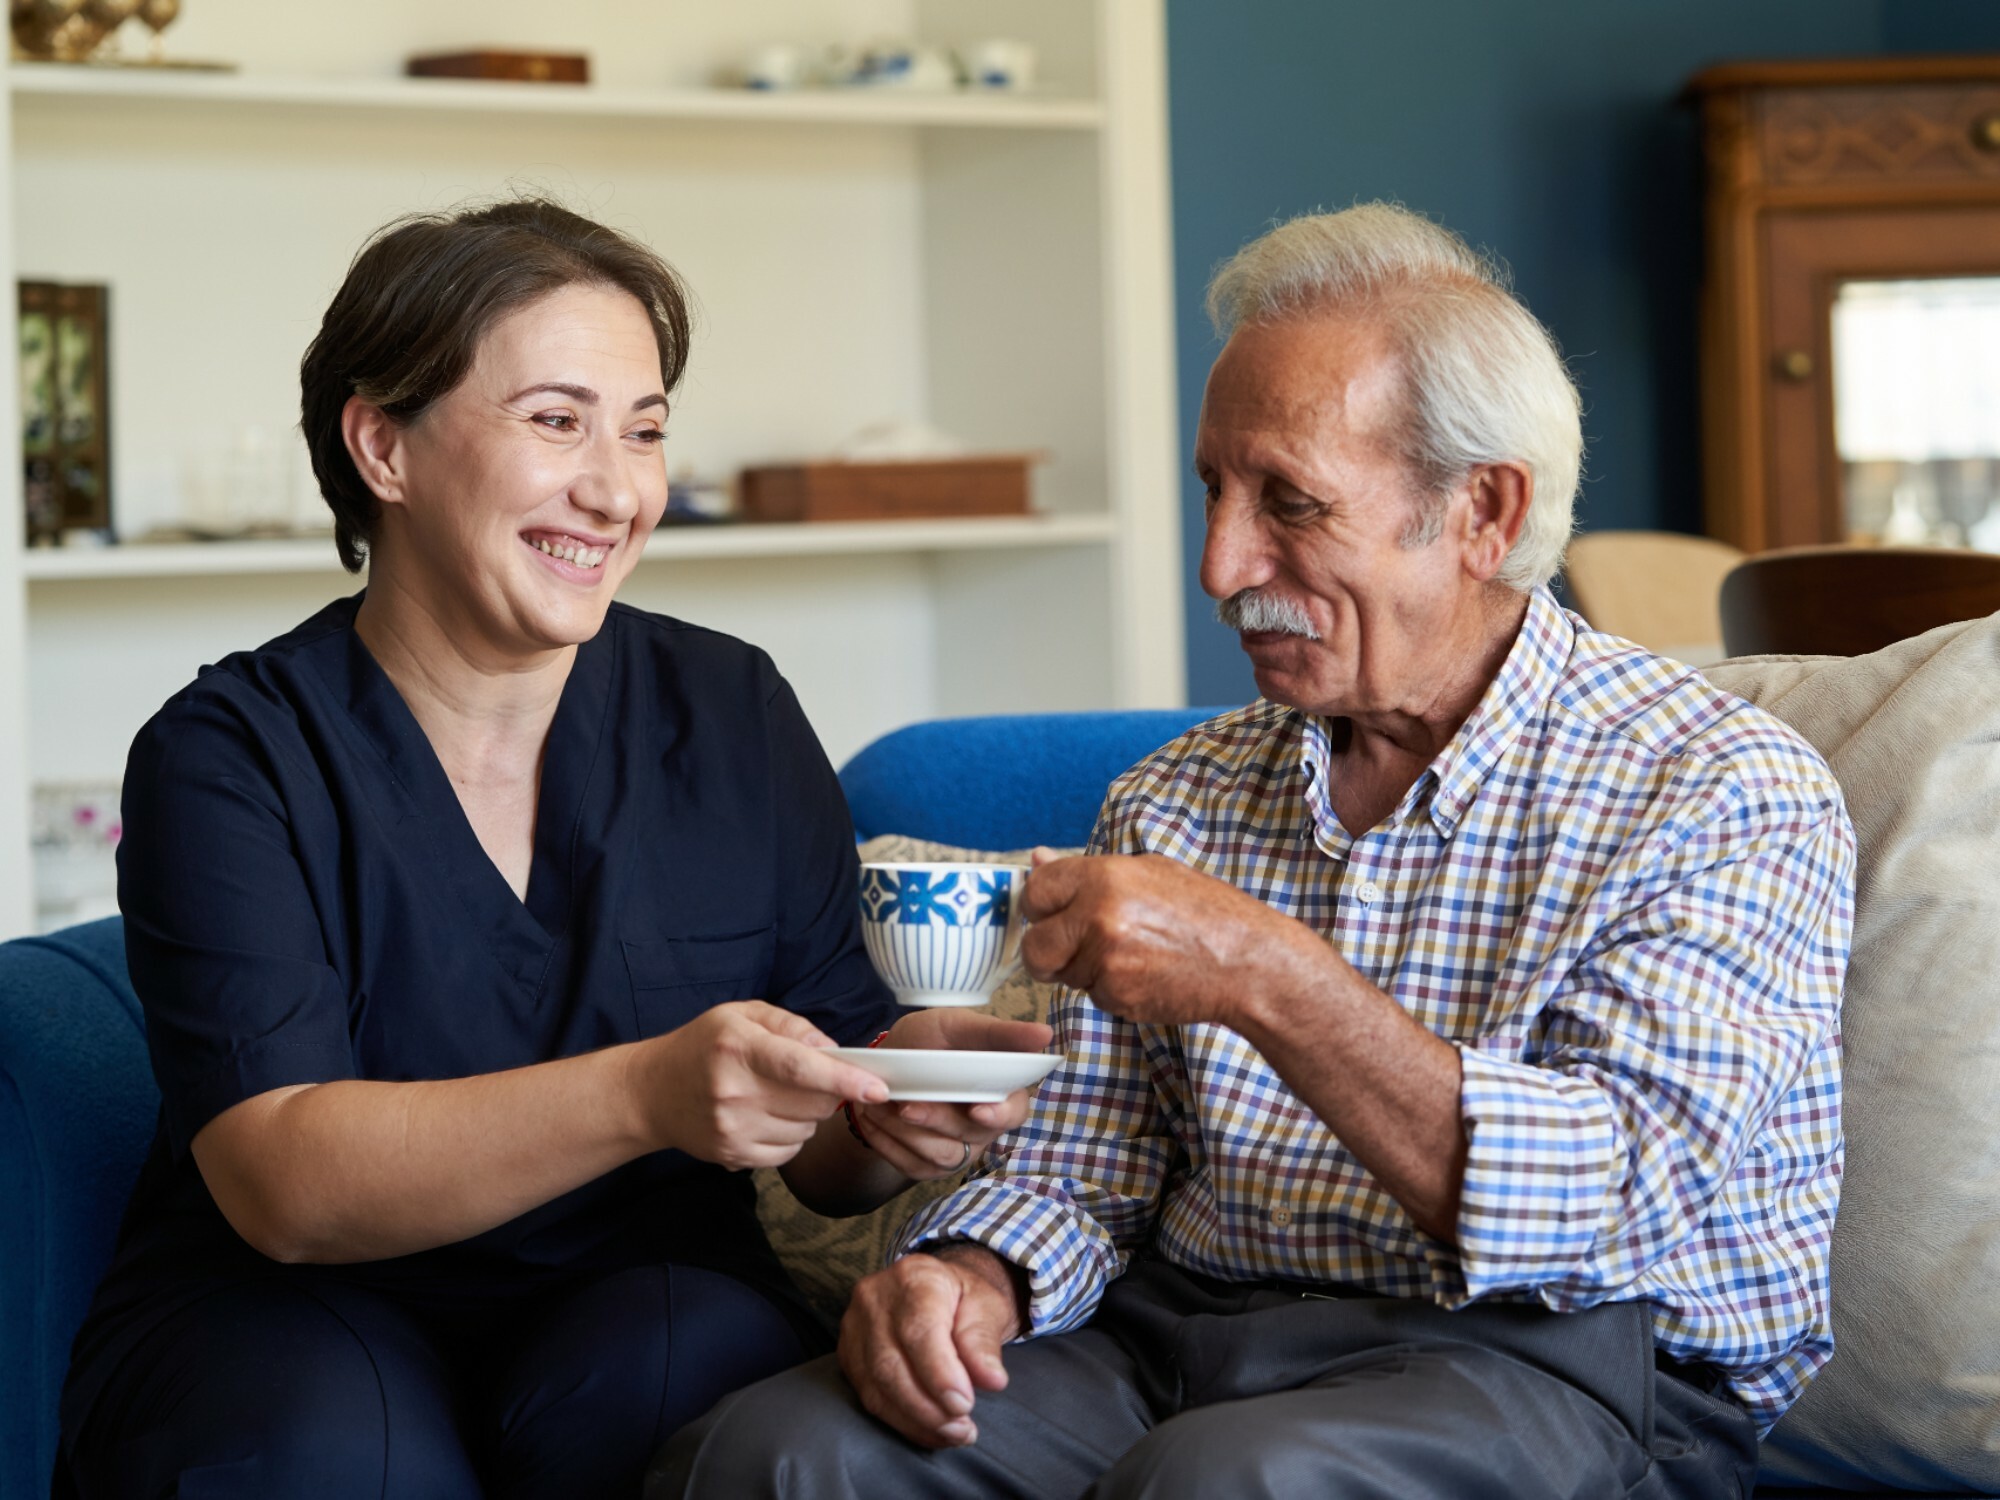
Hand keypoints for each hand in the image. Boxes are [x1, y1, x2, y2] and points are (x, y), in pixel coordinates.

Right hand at [641, 1001, 889, 1169]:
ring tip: (777, 1096)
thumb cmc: (703, 1046)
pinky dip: (791, 1136)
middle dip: (827, 1091)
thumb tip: (833, 1050)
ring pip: (805, 1131)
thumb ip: (792, 1026)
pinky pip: (788, 1153)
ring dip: (807, 1115)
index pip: (801, 1068)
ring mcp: (732, 1130)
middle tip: (809, 1078)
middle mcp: (734, 1092)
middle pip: (812, 1103)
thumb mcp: (742, 1015)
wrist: (652, 1092)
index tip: (877, 1088)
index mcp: (739, 1048)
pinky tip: (768, 1117)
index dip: (844, 1080)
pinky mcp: (732, 1157)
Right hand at [840, 1244, 1022, 1447]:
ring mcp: (855, 1327)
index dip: (939, 1373)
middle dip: (928, 1406)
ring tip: (954, 1432)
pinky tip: (931, 1430)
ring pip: (876, 1386)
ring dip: (916, 1420)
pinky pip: (869, 1397)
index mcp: (913, 1277)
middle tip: (963, 1427)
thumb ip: (984, 1342)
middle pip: (890, 1363)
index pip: (918, 1330)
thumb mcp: (986, 1307)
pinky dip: (902, 1421)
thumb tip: (992, 1380)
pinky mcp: (849, 1356)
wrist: (936, 1292)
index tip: (964, 1404)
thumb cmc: (963, 1299)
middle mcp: (874, 1299)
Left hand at [846, 1009, 1053, 1179]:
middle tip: (907, 1106)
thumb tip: (1044, 1034)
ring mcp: (958, 1150)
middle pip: (972, 1137)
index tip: (977, 1110)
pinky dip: (888, 1142)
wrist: (888, 1063)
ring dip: (908, 1133)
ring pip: (942, 1156)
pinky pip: (911, 1165)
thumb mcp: (960, 1027)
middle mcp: (984, 1128)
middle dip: (938, 1121)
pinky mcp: (927, 1165)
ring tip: (879, 1106)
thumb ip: (999, 1033)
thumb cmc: (932, 1040)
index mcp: (1001, 1093)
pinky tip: (872, 1118)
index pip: (1014, 1112)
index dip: (998, 1115)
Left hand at [1020, 847, 1323, 1029]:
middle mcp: (1099, 916)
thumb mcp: (1149, 873)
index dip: (1039, 907)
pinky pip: (1093, 996)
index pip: (1036, 890)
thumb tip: (1037, 859)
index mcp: (1105, 877)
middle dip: (1048, 953)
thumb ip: (1088, 871)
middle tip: (1075, 949)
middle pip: (1035, 945)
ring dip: (1085, 971)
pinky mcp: (1117, 995)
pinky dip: (1111, 991)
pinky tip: (1145, 975)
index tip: (1050, 915)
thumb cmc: (1205, 913)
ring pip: (1064, 975)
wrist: (1246, 962)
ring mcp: (1107, 959)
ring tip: (1130, 956)